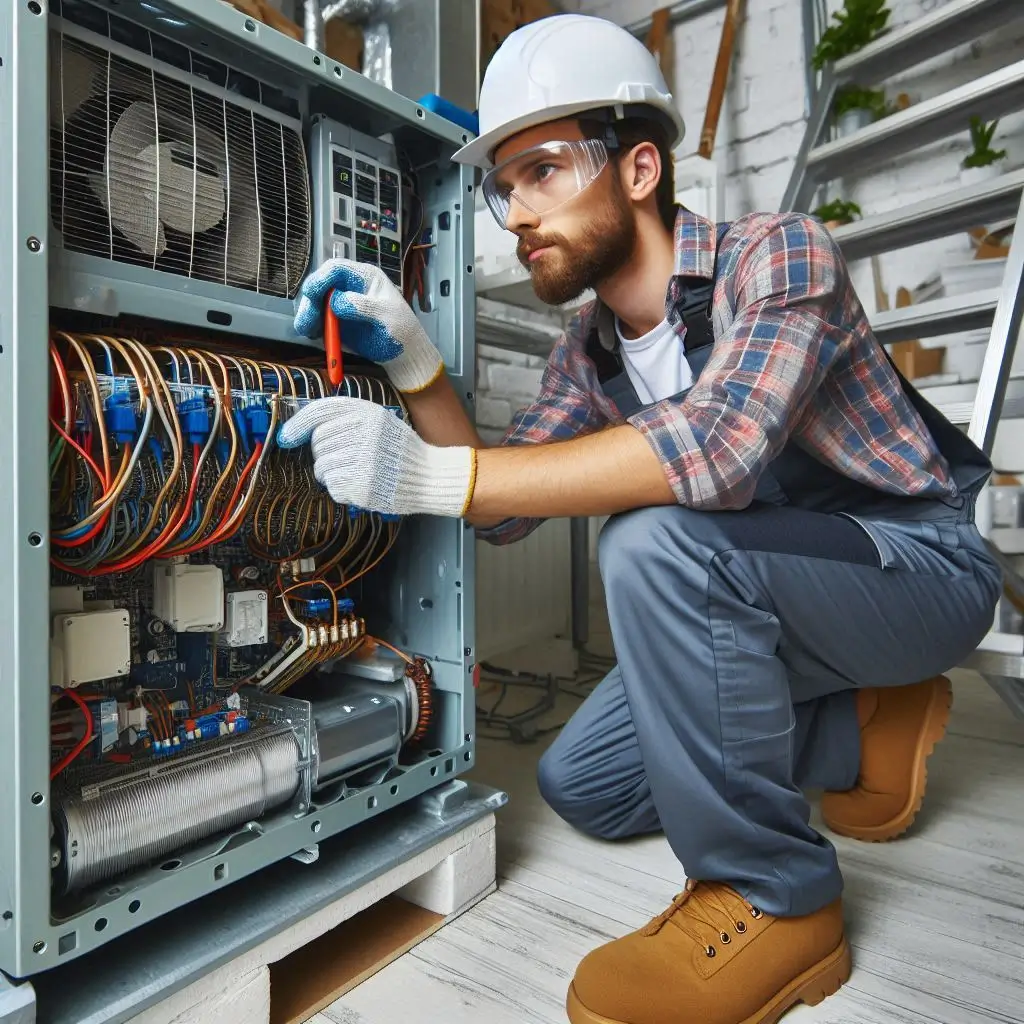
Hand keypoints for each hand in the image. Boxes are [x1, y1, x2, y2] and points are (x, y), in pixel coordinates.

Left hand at [277, 397, 475, 517]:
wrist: (428, 476)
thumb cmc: (400, 450)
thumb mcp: (379, 421)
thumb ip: (347, 418)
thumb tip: (302, 429)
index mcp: (368, 413)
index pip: (320, 412)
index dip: (298, 424)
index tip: (286, 436)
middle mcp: (364, 434)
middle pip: (318, 442)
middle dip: (323, 453)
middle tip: (344, 457)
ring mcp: (363, 461)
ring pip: (321, 467)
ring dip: (330, 473)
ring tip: (353, 472)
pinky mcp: (362, 486)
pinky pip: (333, 486)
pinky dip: (341, 489)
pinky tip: (359, 484)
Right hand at [293, 260, 443, 393]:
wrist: (405, 356)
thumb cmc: (401, 330)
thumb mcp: (386, 316)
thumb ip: (363, 306)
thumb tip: (336, 301)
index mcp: (364, 277)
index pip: (336, 269)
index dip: (321, 279)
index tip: (311, 294)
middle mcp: (350, 287)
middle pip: (321, 285)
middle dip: (310, 301)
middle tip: (305, 320)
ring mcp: (342, 304)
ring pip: (316, 303)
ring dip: (307, 314)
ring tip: (305, 330)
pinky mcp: (337, 322)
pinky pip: (319, 320)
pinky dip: (312, 326)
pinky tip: (311, 334)